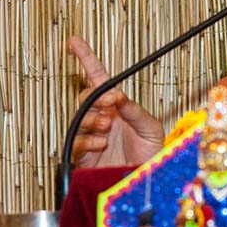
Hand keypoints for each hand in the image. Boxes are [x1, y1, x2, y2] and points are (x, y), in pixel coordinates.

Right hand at [68, 35, 164, 167]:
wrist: (148, 184)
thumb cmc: (152, 155)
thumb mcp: (150, 127)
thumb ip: (134, 110)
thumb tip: (116, 95)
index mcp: (117, 108)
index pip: (98, 79)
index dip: (86, 59)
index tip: (74, 41)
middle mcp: (102, 120)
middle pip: (86, 98)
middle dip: (96, 97)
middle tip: (112, 102)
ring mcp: (91, 137)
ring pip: (79, 119)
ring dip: (92, 118)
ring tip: (108, 125)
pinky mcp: (85, 157)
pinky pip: (76, 143)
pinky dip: (88, 139)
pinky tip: (101, 141)